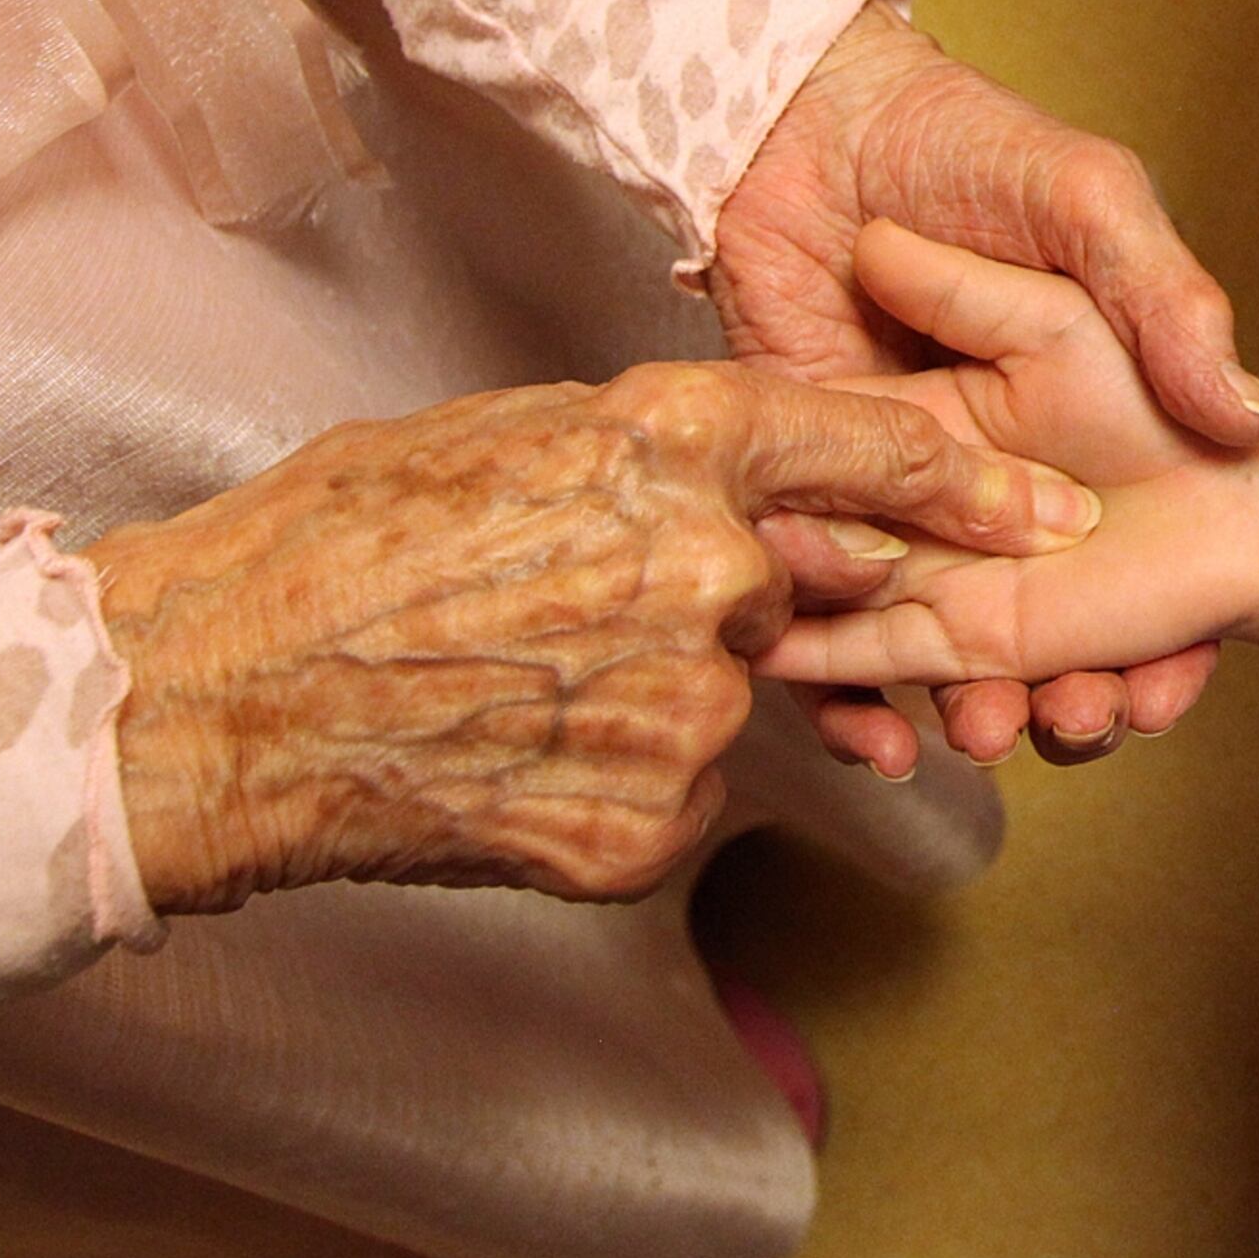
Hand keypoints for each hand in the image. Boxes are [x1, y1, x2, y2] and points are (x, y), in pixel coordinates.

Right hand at [82, 360, 1098, 913]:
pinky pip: (682, 798)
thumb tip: (736, 481)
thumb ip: (649, 452)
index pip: (866, 444)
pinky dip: (617, 781)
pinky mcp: (646, 825)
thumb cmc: (336, 546)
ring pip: (731, 700)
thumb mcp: (506, 432)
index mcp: (665, 441)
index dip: (962, 481)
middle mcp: (702, 568)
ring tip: (511, 679)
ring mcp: (682, 708)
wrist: (220, 696)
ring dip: (655, 692)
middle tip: (608, 610)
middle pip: (798, 587)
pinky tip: (513, 754)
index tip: (1038, 510)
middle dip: (739, 600)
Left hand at [711, 6, 1258, 764]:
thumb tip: (1251, 419)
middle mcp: (975, 468)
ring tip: (993, 728)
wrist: (810, 110)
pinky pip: (815, 609)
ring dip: (963, 702)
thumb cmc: (960, 139)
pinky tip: (874, 733)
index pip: (1122, 555)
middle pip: (1027, 621)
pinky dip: (838, 684)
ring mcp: (881, 485)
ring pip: (928, 636)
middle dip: (1058, 693)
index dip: (1153, 637)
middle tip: (1079, 720)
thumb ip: (1174, 308)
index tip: (1165, 689)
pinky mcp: (791, 486)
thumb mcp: (1096, 207)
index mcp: (1060, 418)